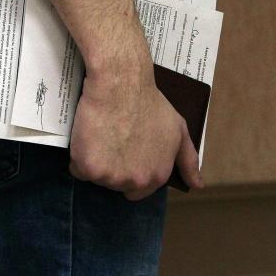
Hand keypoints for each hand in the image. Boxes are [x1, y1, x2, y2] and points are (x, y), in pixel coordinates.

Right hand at [69, 67, 203, 200]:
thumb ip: (188, 160)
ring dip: (96, 161)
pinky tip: (88, 136)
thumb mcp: (178, 130)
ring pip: (96, 177)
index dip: (129, 170)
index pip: (137, 191)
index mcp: (156, 176)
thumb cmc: (150, 103)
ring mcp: (111, 177)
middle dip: (113, 167)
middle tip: (112, 140)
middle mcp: (135, 182)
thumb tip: (198, 185)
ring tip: (102, 135)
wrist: (121, 84)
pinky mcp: (88, 168)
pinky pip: (77, 169)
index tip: (125, 152)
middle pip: (115, 185)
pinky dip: (79, 156)